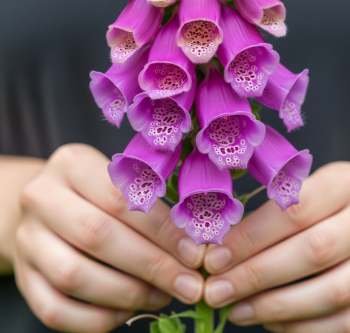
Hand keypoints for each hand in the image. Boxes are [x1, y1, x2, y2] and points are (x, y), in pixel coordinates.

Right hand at [13, 144, 204, 332]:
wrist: (47, 205)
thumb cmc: (96, 191)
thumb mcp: (119, 181)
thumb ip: (150, 206)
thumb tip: (192, 248)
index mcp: (72, 165)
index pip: (120, 199)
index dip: (161, 230)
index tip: (194, 255)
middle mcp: (42, 198)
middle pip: (98, 236)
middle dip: (152, 266)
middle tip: (188, 285)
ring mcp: (28, 238)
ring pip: (75, 276)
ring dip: (128, 294)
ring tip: (162, 296)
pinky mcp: (23, 275)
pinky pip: (55, 309)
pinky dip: (96, 318)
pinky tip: (127, 311)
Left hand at [203, 162, 349, 332]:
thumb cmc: (323, 203)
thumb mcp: (300, 190)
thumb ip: (265, 213)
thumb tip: (216, 248)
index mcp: (345, 182)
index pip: (294, 211)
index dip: (251, 238)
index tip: (214, 259)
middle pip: (313, 251)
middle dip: (257, 275)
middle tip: (217, 290)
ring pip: (333, 292)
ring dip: (277, 307)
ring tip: (238, 310)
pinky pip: (349, 322)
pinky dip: (305, 328)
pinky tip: (271, 322)